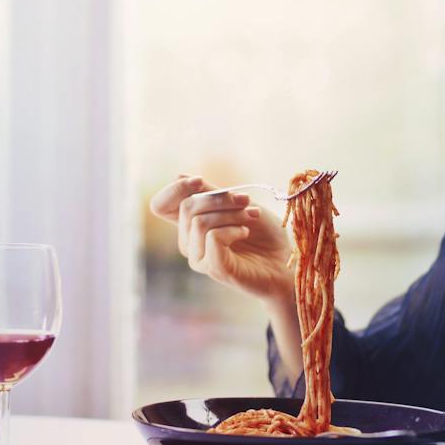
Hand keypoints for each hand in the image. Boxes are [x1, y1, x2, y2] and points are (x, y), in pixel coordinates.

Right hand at [148, 175, 293, 302]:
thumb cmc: (262, 234)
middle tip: (246, 201)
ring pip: (199, 221)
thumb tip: (178, 176)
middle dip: (220, 198)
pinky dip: (233, 229)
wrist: (285, 261)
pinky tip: (245, 233)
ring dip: (231, 214)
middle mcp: (188, 242)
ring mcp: (199, 258)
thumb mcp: (236, 204)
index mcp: (189, 225)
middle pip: (186, 207)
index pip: (160, 205)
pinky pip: (213, 237)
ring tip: (251, 217)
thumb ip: (210, 193)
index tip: (200, 181)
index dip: (175, 190)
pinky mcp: (214, 269)